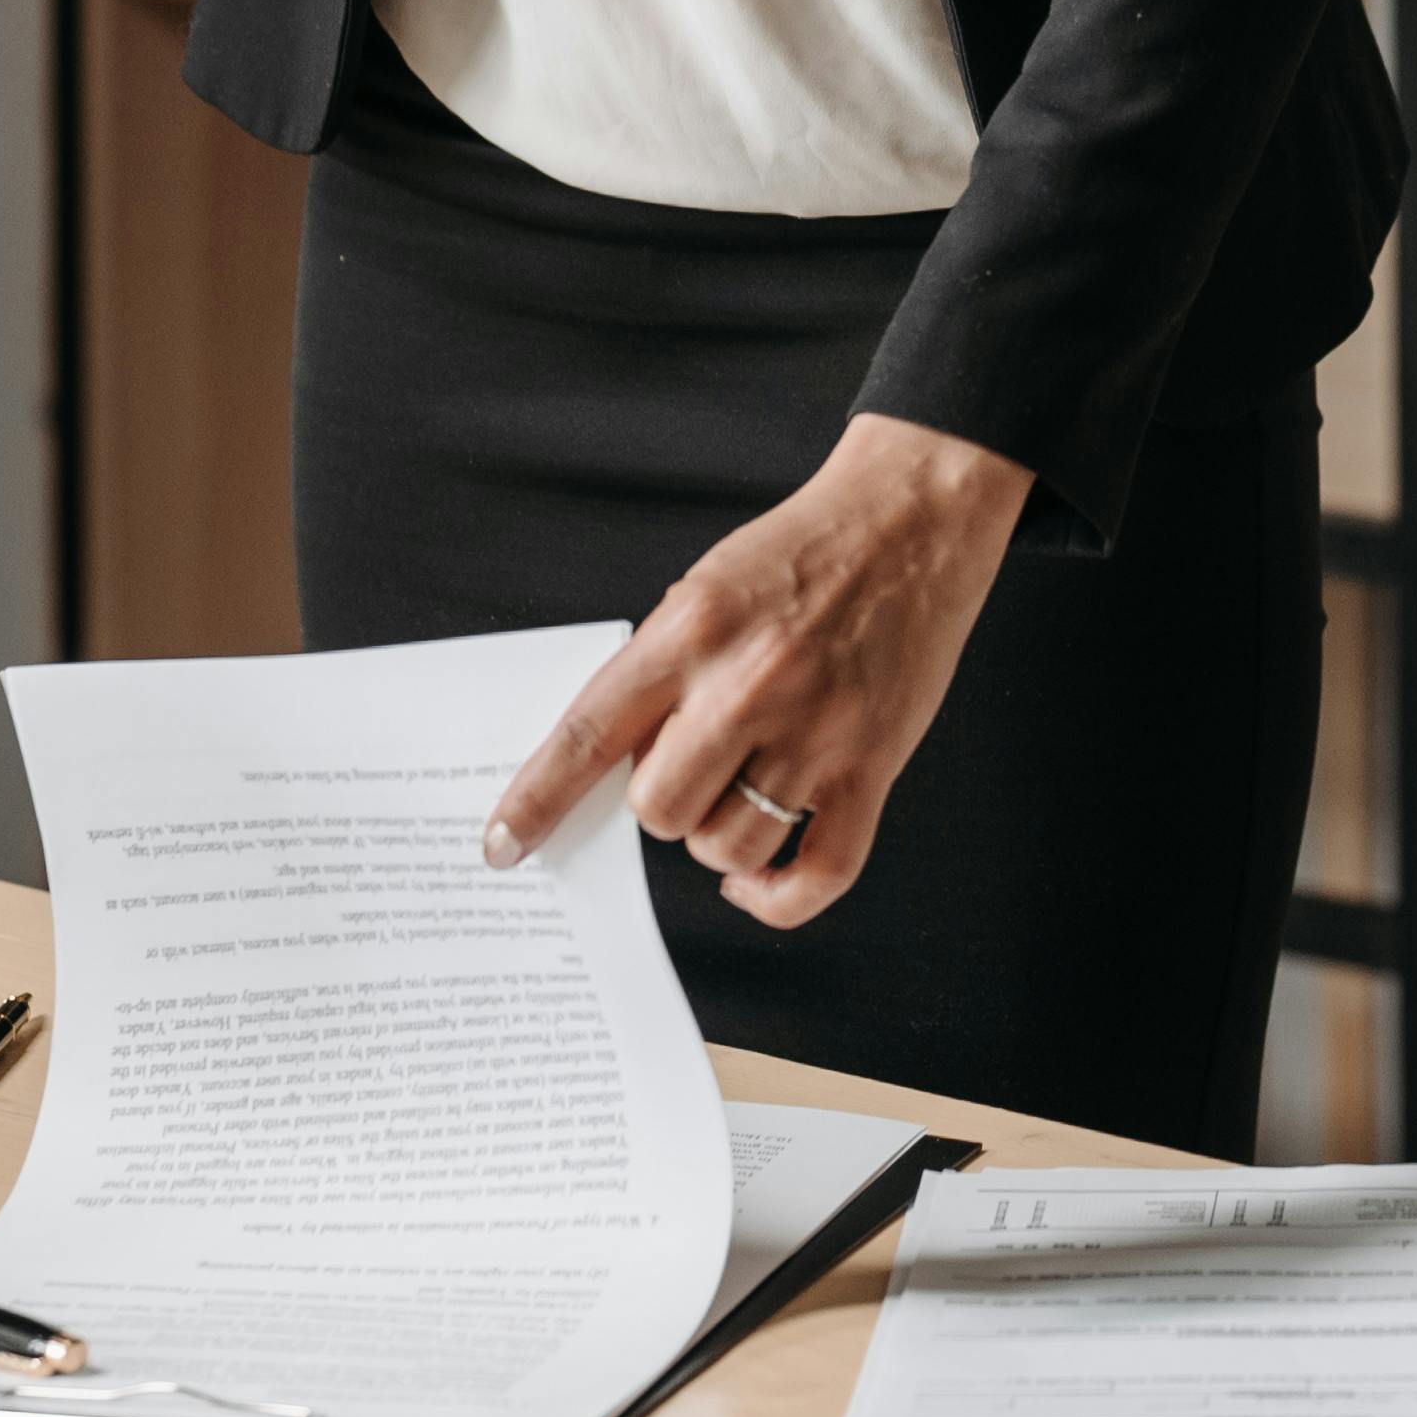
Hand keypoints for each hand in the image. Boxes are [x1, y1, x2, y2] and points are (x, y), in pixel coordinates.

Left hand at [483, 414, 1031, 927]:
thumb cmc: (805, 550)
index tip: (503, 845)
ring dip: (716, 837)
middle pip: (659, 807)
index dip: (538, 801)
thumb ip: (659, 669)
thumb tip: (618, 763)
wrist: (913, 519)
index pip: (589, 735)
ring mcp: (815, 731)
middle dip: (660, 803)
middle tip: (687, 769)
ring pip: (727, 844)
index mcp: (691, 631)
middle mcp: (748, 684)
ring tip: (736, 795)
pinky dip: (776, 897)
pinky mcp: (872, 765)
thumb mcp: (706, 586)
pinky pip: (818, 872)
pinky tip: (756, 880)